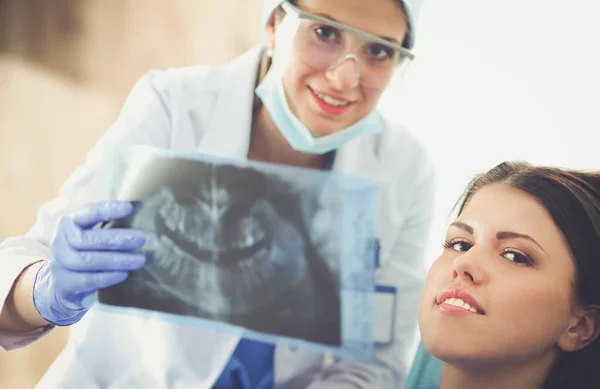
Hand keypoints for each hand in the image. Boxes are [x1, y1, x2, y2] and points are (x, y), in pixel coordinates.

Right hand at [33, 201, 145, 325]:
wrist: (61, 282)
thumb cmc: (84, 251)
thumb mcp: (90, 233)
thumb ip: (108, 225)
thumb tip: (142, 215)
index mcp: (69, 223)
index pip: (88, 213)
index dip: (108, 210)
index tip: (130, 207)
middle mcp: (60, 241)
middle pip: (88, 239)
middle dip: (117, 239)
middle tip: (142, 238)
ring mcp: (59, 263)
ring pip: (88, 261)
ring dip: (117, 260)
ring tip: (139, 260)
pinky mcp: (63, 283)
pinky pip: (87, 280)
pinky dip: (107, 277)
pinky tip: (124, 274)